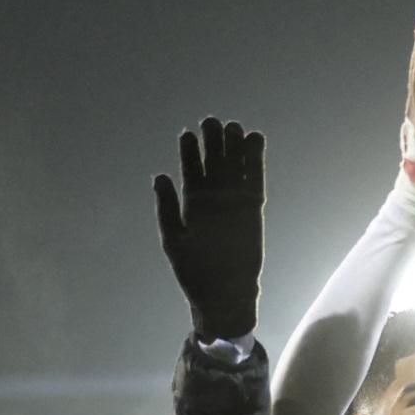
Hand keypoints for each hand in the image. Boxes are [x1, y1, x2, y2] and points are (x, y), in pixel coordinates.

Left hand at [154, 117, 267, 342]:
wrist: (225, 293)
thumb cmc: (194, 271)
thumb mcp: (174, 239)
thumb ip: (167, 208)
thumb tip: (159, 176)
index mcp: (191, 205)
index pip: (191, 171)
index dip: (189, 152)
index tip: (188, 133)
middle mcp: (213, 199)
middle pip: (214, 164)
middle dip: (213, 144)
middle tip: (212, 121)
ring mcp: (234, 203)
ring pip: (234, 168)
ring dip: (234, 147)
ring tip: (233, 126)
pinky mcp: (253, 209)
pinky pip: (255, 179)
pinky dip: (255, 161)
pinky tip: (255, 140)